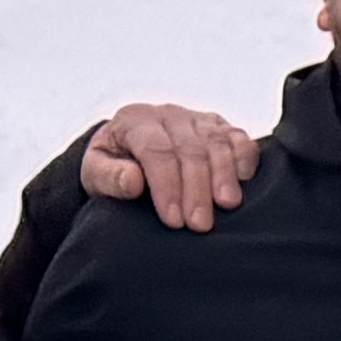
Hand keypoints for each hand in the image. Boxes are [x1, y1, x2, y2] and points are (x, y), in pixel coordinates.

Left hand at [78, 101, 255, 229]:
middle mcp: (168, 115)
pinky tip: (245, 182)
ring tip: (227, 206)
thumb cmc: (114, 169)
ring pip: (217, 142)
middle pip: (189, 149)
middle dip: (196, 189)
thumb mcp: (95, 174)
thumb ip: (108, 177)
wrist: (132, 154)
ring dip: (224, 176)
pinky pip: (239, 138)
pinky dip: (245, 158)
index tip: (173, 220)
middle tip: (200, 224)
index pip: (155, 151)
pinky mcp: (221, 129)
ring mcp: (197, 120)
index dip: (166, 185)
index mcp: (134, 121)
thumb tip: (133, 181)